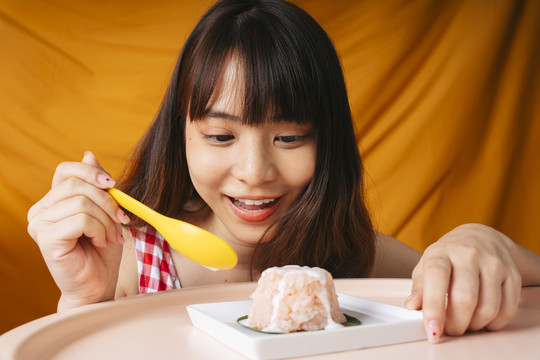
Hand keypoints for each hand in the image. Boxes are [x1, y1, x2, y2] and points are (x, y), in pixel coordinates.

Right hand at [27, 151, 129, 309]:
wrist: (99, 285)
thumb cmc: (102, 251)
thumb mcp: (105, 212)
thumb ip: (96, 186)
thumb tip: (89, 155)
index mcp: (53, 201)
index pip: (67, 170)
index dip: (92, 173)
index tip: (114, 186)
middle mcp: (40, 210)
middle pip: (77, 184)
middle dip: (107, 201)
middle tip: (121, 220)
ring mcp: (39, 224)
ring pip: (81, 202)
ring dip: (106, 219)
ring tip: (111, 236)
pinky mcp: (46, 239)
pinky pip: (81, 219)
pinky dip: (100, 229)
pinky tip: (101, 242)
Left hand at [404, 224, 521, 342]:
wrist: (481, 238)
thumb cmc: (448, 257)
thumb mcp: (426, 267)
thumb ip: (419, 288)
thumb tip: (411, 306)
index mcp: (441, 253)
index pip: (436, 277)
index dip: (434, 307)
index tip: (433, 331)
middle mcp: (469, 254)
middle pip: (465, 298)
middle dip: (456, 324)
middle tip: (451, 330)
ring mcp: (493, 263)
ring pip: (488, 308)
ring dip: (475, 325)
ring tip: (466, 323)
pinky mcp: (513, 274)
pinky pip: (507, 309)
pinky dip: (493, 323)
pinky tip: (483, 320)